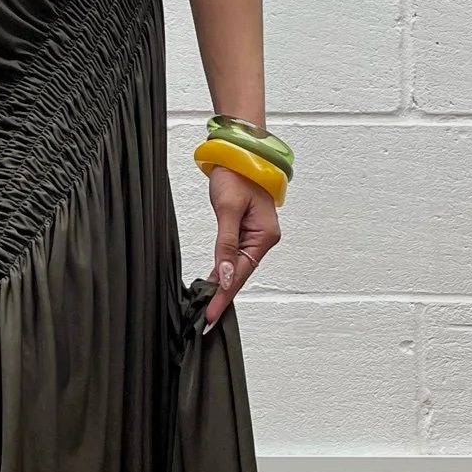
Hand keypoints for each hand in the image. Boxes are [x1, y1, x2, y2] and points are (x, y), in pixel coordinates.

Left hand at [201, 165, 280, 329]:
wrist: (239, 152)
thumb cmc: (237, 175)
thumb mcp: (228, 209)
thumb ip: (226, 244)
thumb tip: (226, 276)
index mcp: (265, 236)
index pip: (241, 274)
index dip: (225, 295)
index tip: (211, 315)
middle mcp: (264, 239)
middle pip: (241, 274)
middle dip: (223, 295)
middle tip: (206, 319)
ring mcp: (255, 236)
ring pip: (237, 267)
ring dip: (223, 284)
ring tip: (206, 306)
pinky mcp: (246, 231)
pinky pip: (234, 256)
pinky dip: (224, 269)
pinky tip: (213, 282)